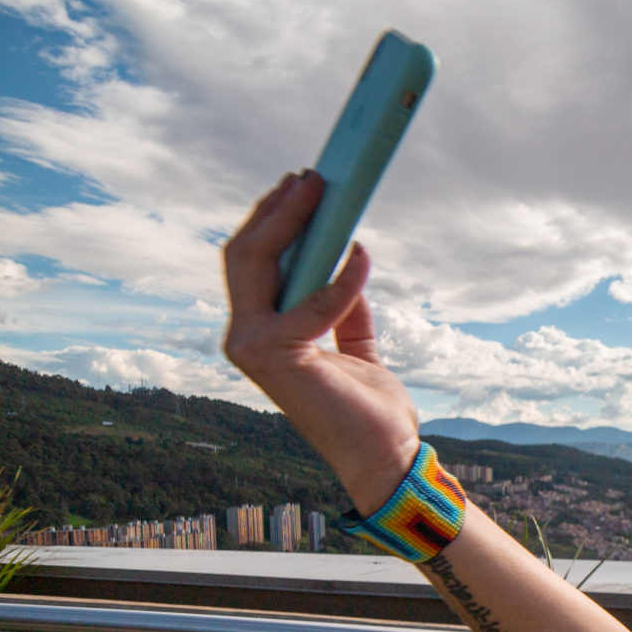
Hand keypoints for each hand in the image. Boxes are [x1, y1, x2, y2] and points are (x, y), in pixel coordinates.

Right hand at [222, 171, 420, 514]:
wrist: (385, 454)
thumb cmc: (369, 408)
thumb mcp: (356, 345)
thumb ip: (344, 308)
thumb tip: (348, 258)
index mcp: (261, 332)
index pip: (253, 263)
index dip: (273, 220)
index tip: (302, 186)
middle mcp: (246, 336)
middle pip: (247, 254)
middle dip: (278, 209)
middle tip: (312, 176)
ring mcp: (252, 345)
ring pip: (258, 261)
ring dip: (292, 219)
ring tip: (322, 188)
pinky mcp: (275, 354)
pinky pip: (314, 299)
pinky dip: (342, 275)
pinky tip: (363, 255)